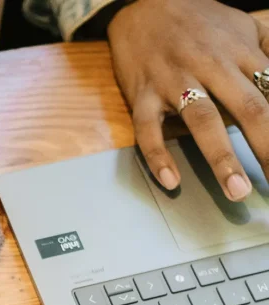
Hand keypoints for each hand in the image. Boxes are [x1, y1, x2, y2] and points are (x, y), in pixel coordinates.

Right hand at [108, 0, 268, 200]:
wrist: (144, 4)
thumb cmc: (198, 22)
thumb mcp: (244, 26)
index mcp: (240, 53)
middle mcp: (211, 66)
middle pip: (248, 109)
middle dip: (266, 148)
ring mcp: (174, 82)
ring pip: (202, 121)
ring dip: (221, 158)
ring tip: (236, 191)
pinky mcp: (142, 96)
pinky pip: (148, 130)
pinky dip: (158, 156)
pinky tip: (171, 181)